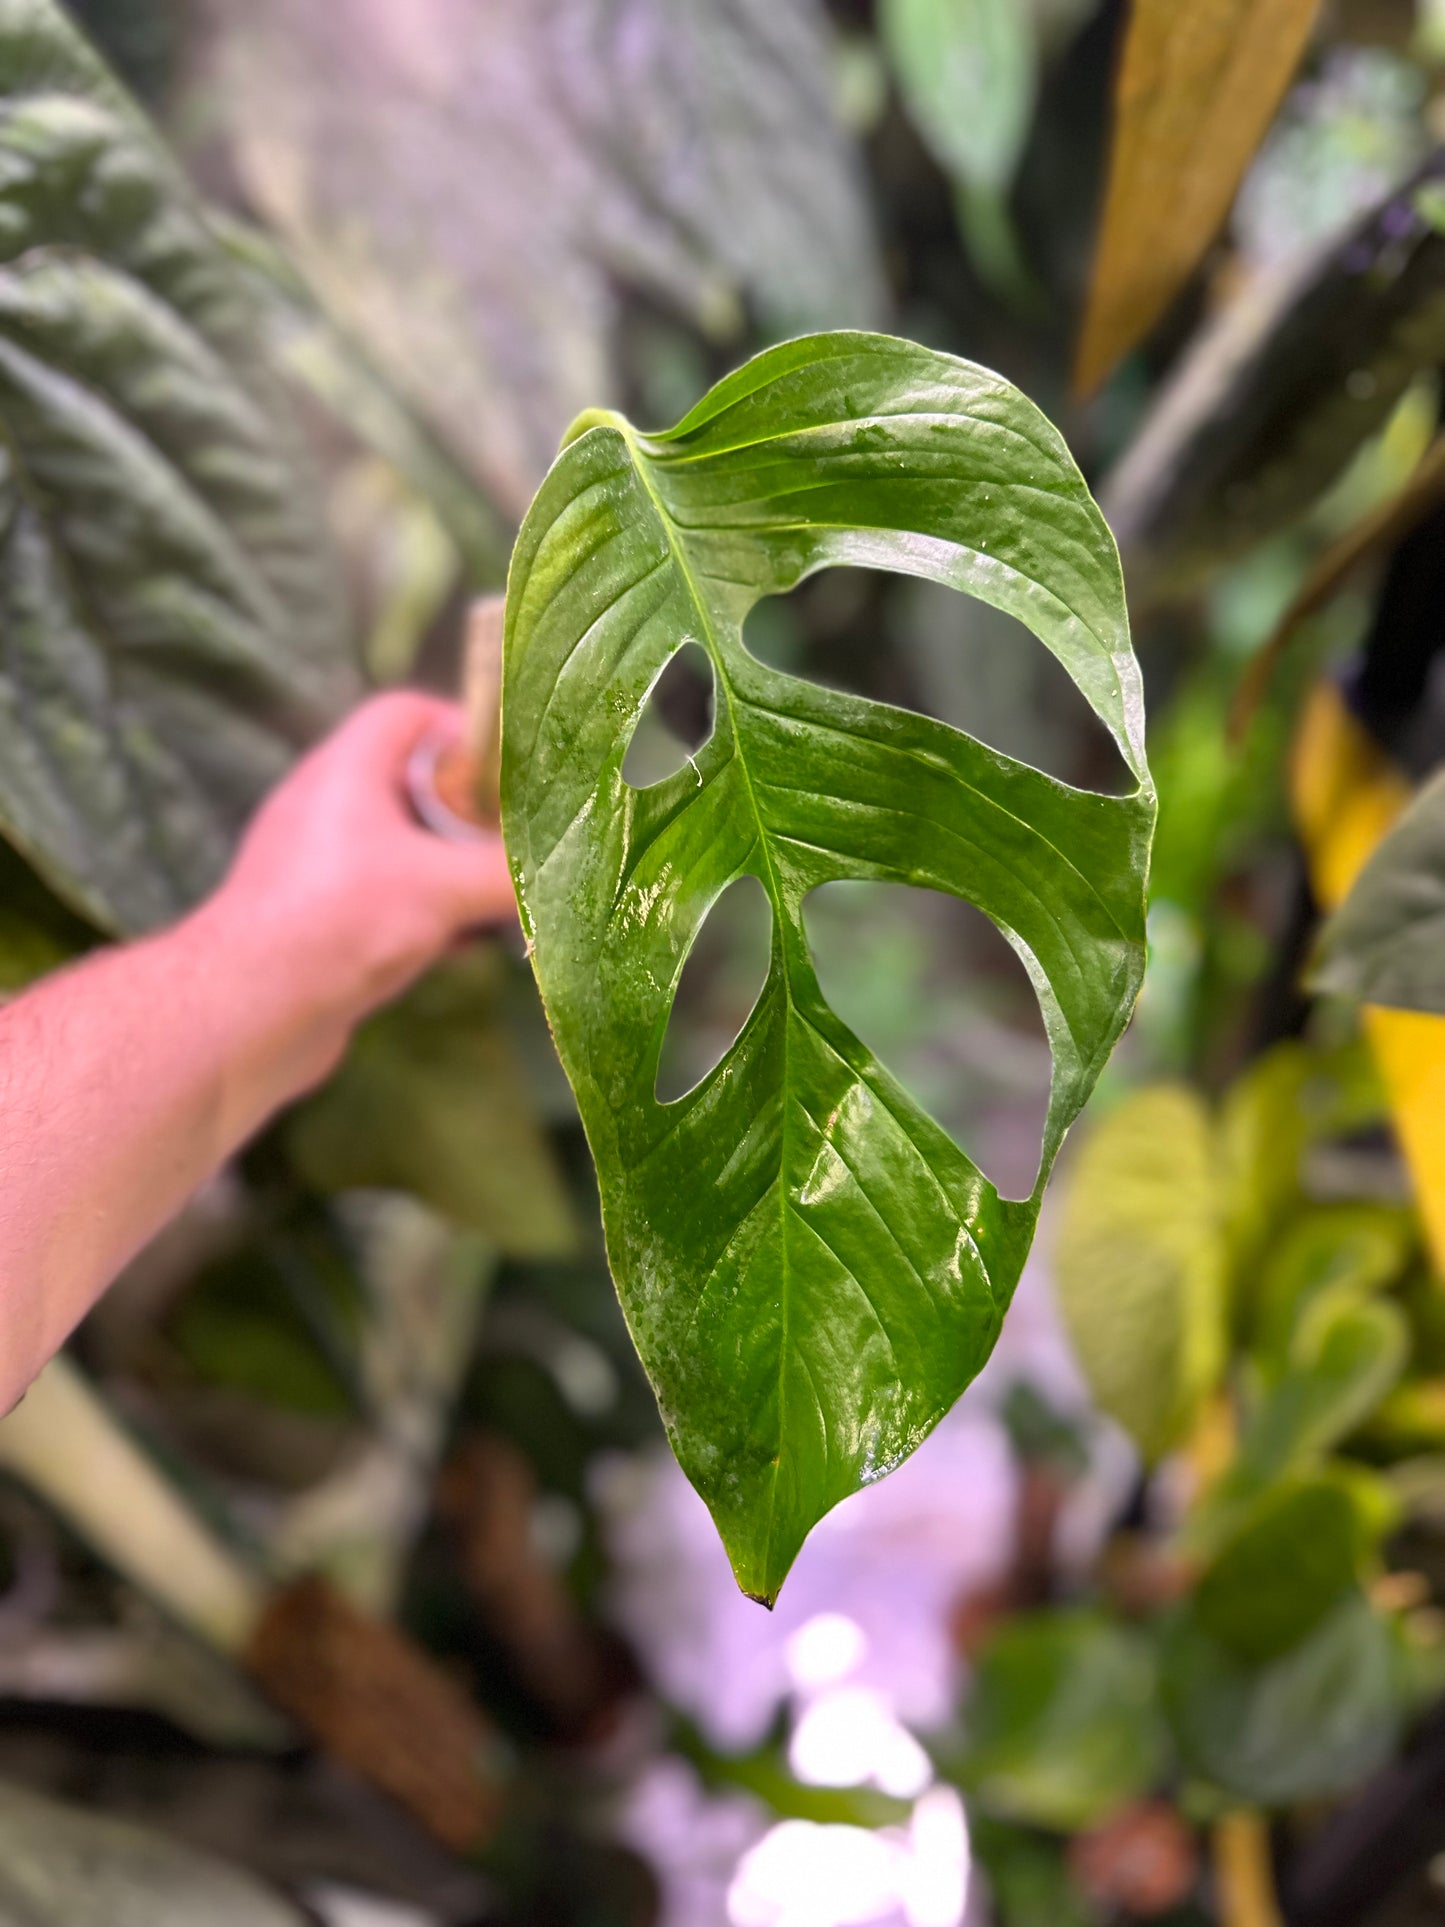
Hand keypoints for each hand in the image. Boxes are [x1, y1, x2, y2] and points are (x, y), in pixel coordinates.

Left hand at [197, 692, 515, 1082]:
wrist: (243, 1014)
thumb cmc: (337, 923)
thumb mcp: (443, 889)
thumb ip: (511, 873)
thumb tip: (577, 869)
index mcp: (346, 770)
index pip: (408, 713)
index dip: (465, 728)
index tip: (518, 768)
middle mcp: (328, 809)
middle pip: (414, 784)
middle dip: (474, 812)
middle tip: (523, 839)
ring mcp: (321, 868)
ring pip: (406, 849)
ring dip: (456, 870)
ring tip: (506, 896)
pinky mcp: (321, 923)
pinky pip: (389, 901)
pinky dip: (430, 915)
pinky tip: (466, 948)